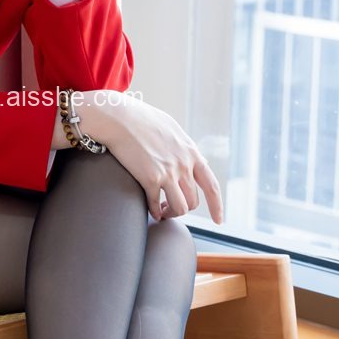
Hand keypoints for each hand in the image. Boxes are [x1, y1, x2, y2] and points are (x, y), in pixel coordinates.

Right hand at [78, 92, 224, 224]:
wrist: (120, 118)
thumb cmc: (141, 119)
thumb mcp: (172, 129)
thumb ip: (183, 147)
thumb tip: (193, 158)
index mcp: (191, 153)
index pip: (211, 185)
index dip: (217, 206)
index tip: (218, 220)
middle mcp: (184, 165)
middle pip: (193, 201)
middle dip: (183, 209)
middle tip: (170, 207)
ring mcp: (168, 172)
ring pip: (180, 208)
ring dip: (170, 213)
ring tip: (162, 211)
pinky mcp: (150, 179)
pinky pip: (156, 205)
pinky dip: (154, 211)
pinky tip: (150, 210)